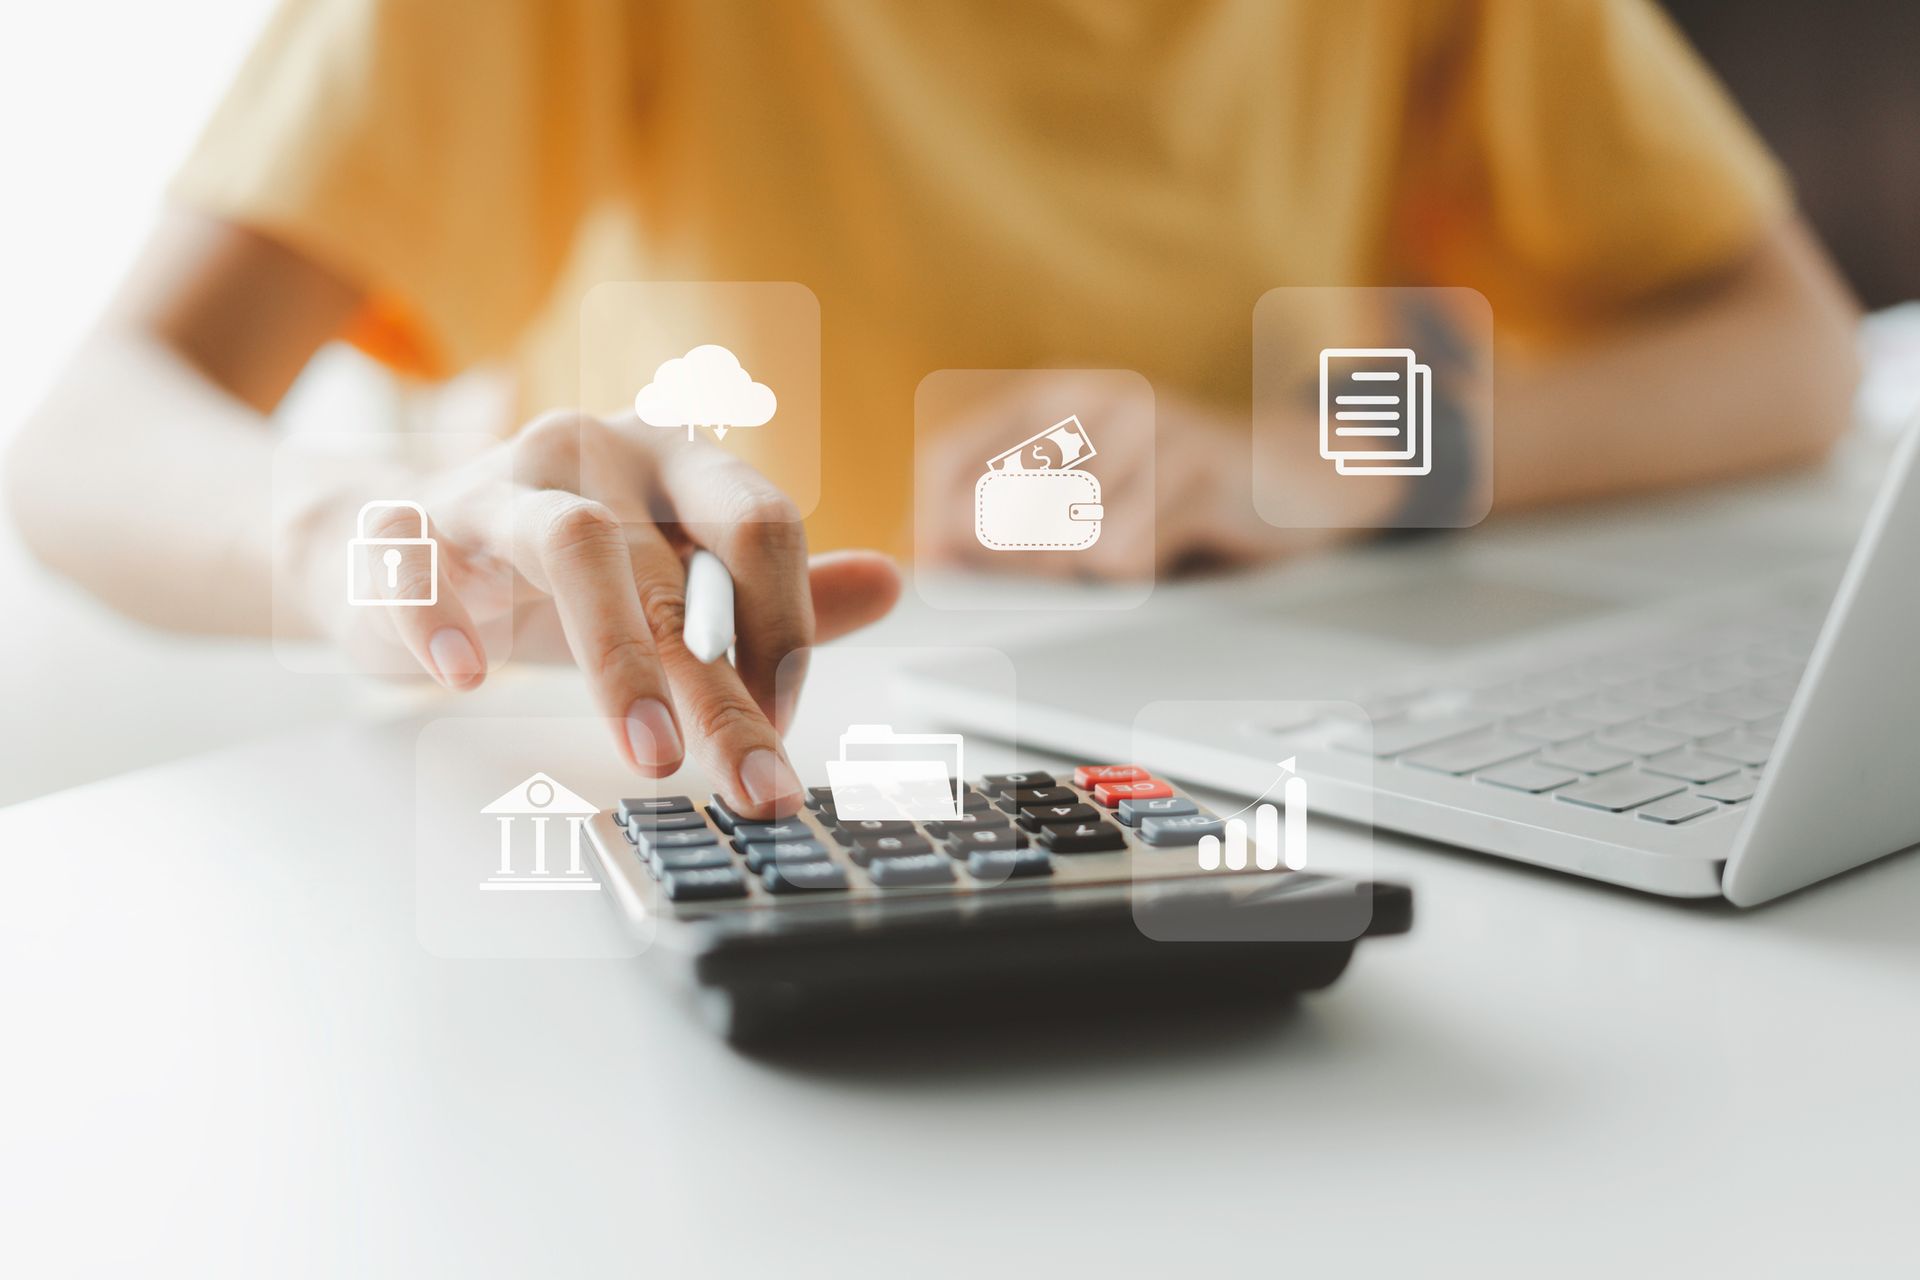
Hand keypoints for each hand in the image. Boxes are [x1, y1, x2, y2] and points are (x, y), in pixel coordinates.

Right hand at [296, 411, 899, 818]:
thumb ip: (776, 595)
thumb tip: (893, 583)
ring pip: (573, 544)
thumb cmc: (557, 576)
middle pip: (679, 566)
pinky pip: (417, 560)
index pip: (761, 526)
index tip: (785, 724)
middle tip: (758, 783)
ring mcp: (497, 483)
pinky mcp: (405, 527)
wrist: (400, 550)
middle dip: (726, 688)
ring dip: (619, 655)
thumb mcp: (672, 582)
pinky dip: (440, 617)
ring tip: (650, 752)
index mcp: (674, 457)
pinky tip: (466, 680)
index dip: (786, 628)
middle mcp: (593, 450)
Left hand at [918, 377, 1402, 577]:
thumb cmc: (1182, 492)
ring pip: (1062, 540)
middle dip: (1002, 565)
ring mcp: (1150, 428)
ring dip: (1075, 578)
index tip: (931, 570)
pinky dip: (1133, 578)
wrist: (1304, 474)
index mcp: (1058, 397)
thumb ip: (1020, 514)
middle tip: (1024, 595)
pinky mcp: (1196, 468)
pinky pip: (1126, 554)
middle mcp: (1097, 399)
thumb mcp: (1095, 487)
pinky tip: (1164, 557)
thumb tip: (931, 556)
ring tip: (1113, 568)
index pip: (954, 458)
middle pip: (1001, 506)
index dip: (934, 521)